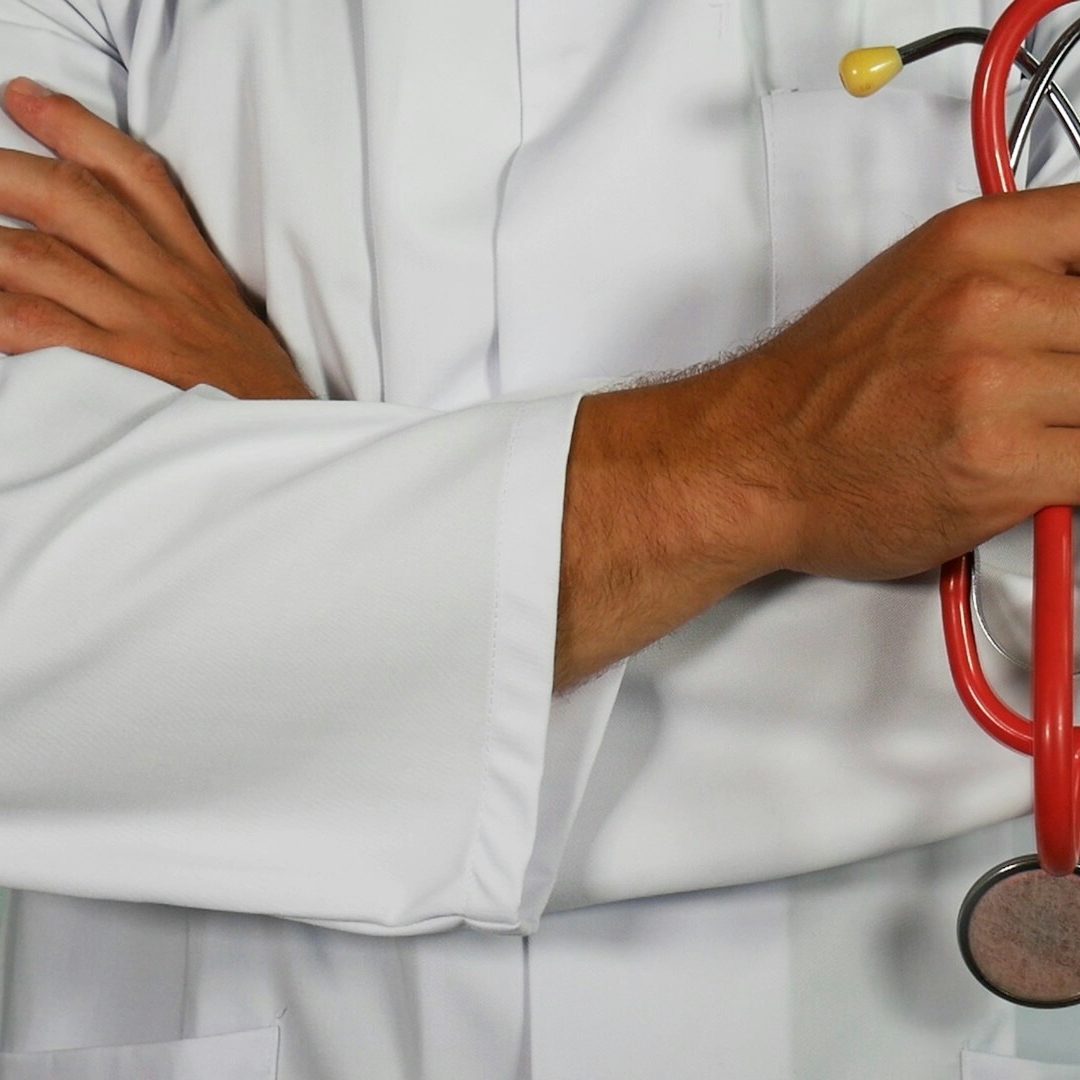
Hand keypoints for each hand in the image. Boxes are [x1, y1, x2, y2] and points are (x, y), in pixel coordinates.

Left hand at [0, 77, 311, 399]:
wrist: (285, 443)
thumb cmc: (253, 388)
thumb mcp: (230, 314)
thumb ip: (180, 275)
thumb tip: (117, 248)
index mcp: (194, 264)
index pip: (134, 175)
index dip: (72, 126)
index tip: (21, 96)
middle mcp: (164, 282)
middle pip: (72, 199)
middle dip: (4, 170)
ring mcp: (139, 324)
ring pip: (39, 257)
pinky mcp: (120, 371)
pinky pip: (39, 328)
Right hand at [558, 186, 1079, 685]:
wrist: (751, 460)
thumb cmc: (817, 390)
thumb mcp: (914, 283)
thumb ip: (1011, 274)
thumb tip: (1072, 292)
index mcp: (973, 242)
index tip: (1074, 329)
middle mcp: (988, 302)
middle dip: (1076, 368)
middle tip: (1045, 393)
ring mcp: (994, 384)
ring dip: (1073, 424)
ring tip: (1034, 436)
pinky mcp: (999, 466)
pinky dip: (1071, 481)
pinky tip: (1039, 478)